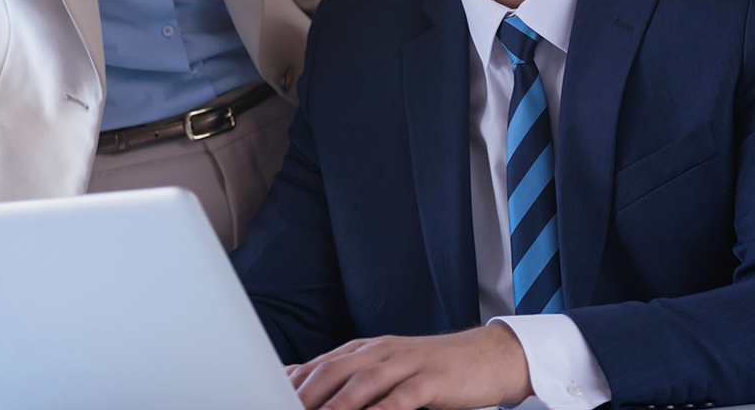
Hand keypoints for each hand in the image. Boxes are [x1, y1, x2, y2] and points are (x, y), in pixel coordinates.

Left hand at [286, 324, 529, 409]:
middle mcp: (382, 351)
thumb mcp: (387, 370)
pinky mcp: (432, 379)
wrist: (485, 357)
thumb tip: (301, 384)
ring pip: (365, 381)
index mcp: (367, 350)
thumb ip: (349, 378)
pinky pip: (404, 395)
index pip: (322, 365)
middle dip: (308, 393)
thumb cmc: (431, 371)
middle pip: (336, 370)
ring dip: (339, 403)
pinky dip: (387, 407)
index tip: (269, 398)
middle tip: (286, 409)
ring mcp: (407, 363)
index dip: (296, 384)